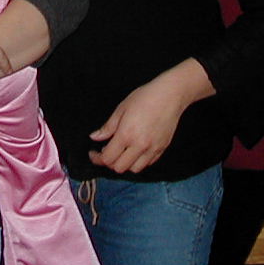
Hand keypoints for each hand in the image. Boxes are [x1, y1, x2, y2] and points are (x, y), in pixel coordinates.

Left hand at [88, 60, 213, 174]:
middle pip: (119, 168)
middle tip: (106, 152)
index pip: (108, 158)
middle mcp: (140, 146)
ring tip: (121, 152)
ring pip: (134, 169)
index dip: (97, 158)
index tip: (93, 153)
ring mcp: (152, 149)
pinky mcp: (162, 149)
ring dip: (125, 164)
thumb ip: (108, 126)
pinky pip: (147, 164)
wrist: (170, 95)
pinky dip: (138, 161)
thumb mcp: (122, 108)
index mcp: (127, 134)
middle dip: (109, 162)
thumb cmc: (145, 97)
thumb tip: (95, 137)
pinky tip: (135, 150)